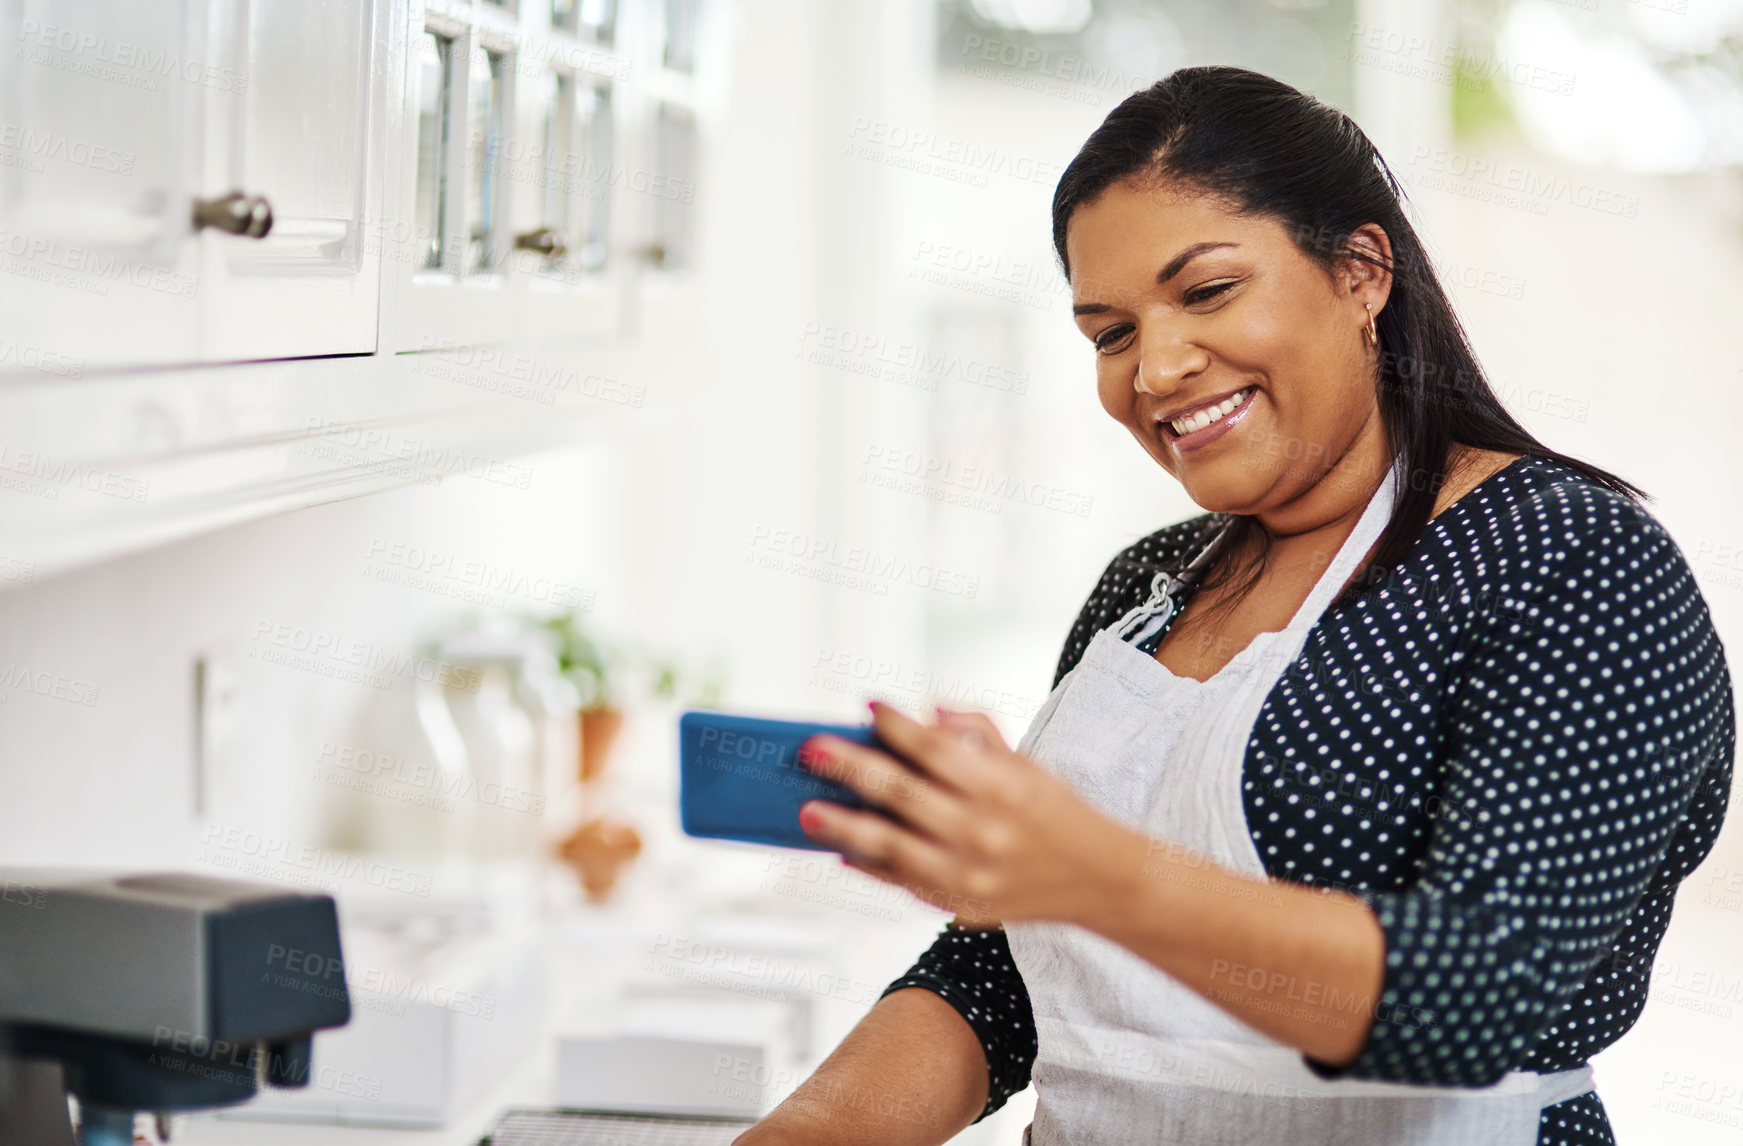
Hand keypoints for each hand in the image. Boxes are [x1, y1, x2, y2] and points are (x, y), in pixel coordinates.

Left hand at [795, 700, 1144, 926]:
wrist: (1097, 880)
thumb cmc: (1054, 811)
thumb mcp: (1028, 763)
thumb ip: (978, 732)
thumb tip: (927, 710)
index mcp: (1001, 787)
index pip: (936, 748)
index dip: (898, 725)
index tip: (868, 704)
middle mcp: (982, 831)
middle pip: (902, 794)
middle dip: (851, 769)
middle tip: (810, 750)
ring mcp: (968, 874)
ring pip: (890, 846)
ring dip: (843, 826)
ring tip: (805, 810)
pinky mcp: (959, 905)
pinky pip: (901, 882)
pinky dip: (868, 866)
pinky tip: (841, 849)